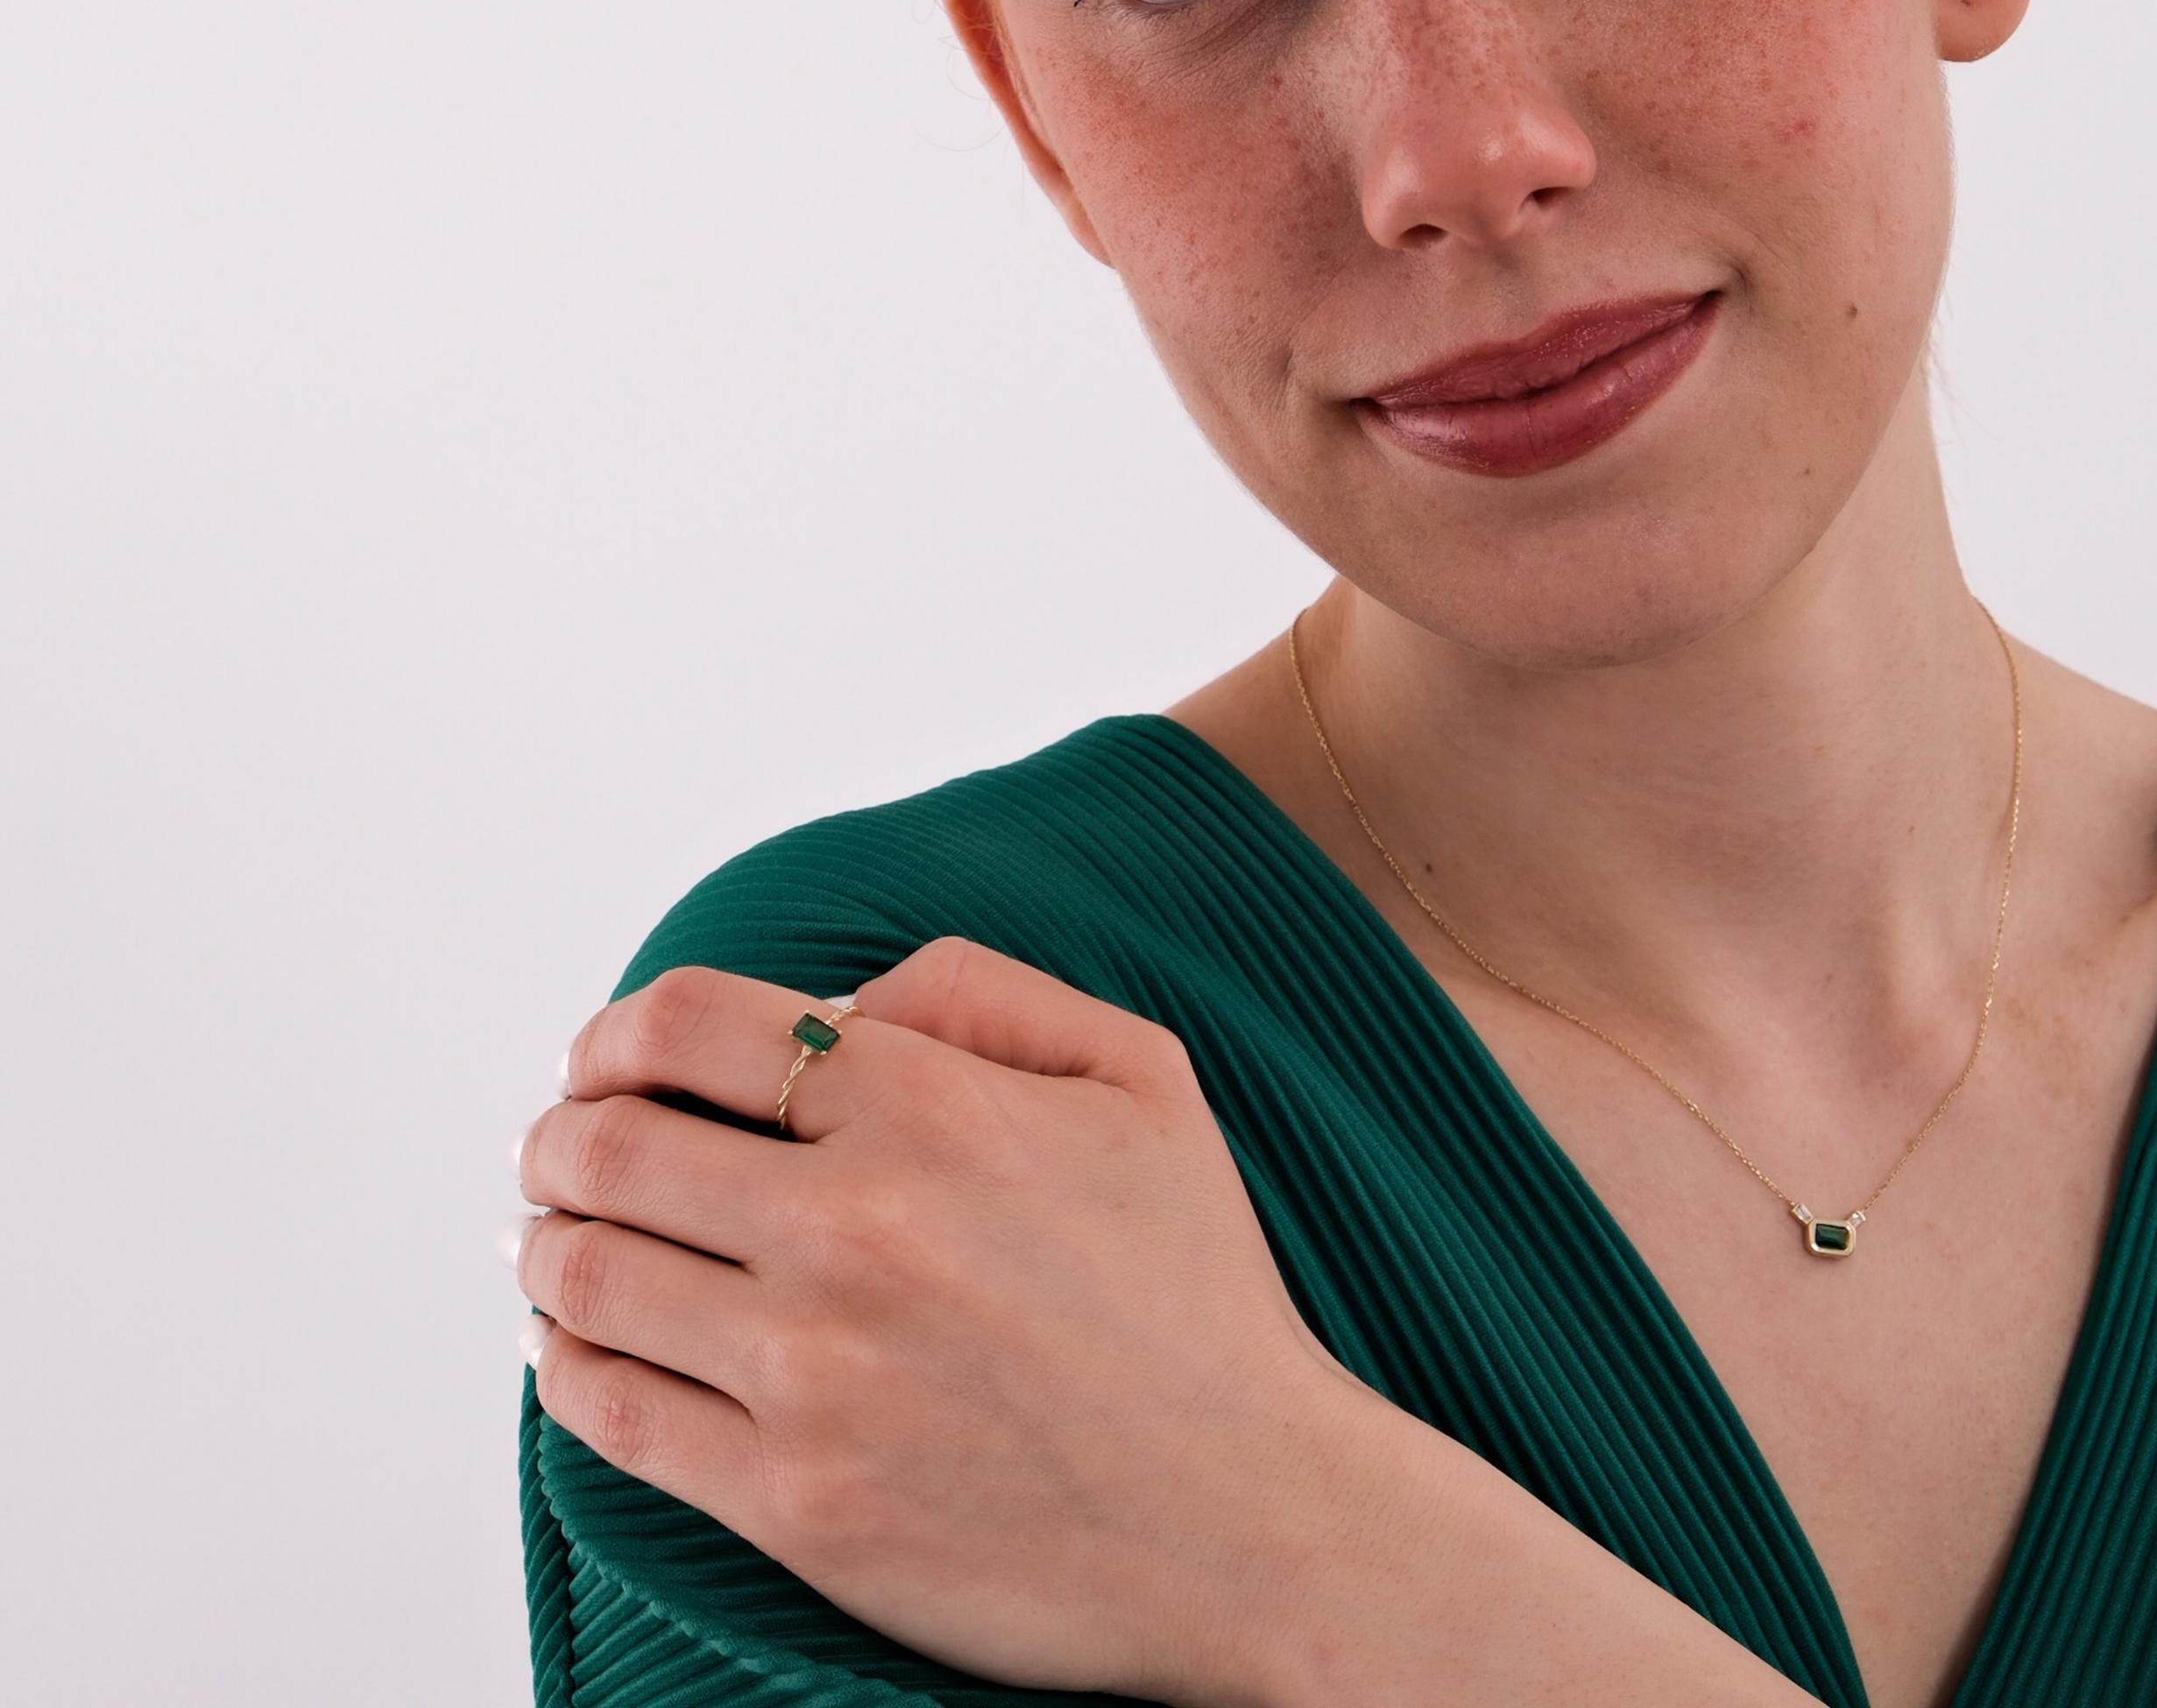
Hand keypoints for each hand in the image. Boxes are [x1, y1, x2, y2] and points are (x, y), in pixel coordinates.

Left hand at [513, 938, 1378, 1707]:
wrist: (1253, 1519)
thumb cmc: (1199, 1291)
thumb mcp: (1142, 1079)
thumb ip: (986, 993)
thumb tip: (842, 996)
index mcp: (932, 1107)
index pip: (691, 1024)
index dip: (614, 1030)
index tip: (601, 1056)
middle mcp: (855, 1226)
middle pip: (610, 1145)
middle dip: (557, 1135)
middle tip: (554, 1148)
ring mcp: (814, 1372)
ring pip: (589, 1278)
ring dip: (545, 1246)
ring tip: (552, 1243)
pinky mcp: (794, 1501)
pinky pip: (611, 1417)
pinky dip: (563, 1367)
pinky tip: (576, 1349)